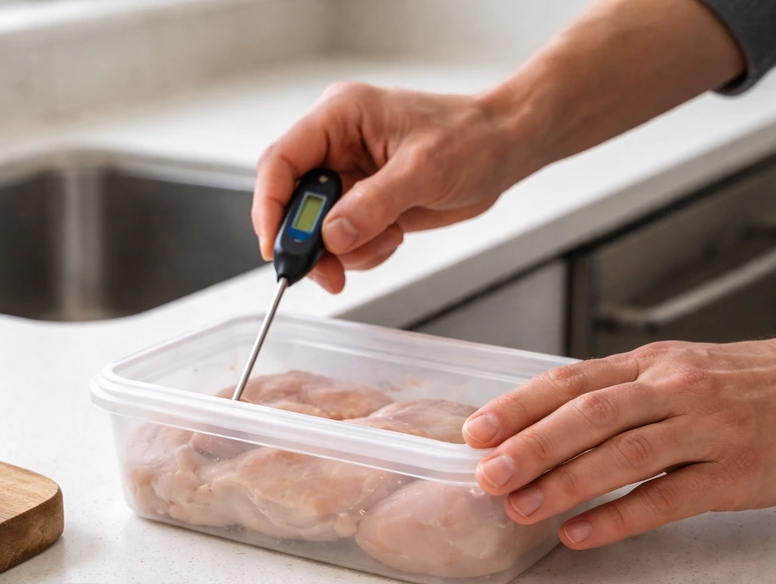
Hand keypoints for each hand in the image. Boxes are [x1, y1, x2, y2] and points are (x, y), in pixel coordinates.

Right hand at [251, 83, 519, 292]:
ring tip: (387, 240)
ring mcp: (349, 176)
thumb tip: (332, 236)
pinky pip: (343, 239)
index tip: (277, 249)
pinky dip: (362, 252)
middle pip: (291, 202)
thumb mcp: (424, 170)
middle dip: (308, 242)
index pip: (280, 163)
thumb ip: (374, 205)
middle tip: (328, 274)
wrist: (504, 148)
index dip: (271, 208)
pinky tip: (393, 236)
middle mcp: (336, 145)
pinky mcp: (364, 202)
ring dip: (344, 251)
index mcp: (338, 117)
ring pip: (316, 228)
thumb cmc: (472, 138)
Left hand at [461, 331, 775, 549]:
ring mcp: (705, 431)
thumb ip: (616, 391)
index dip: (520, 406)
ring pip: (624, 454)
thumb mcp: (674, 369)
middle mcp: (672, 390)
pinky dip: (618, 517)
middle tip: (486, 474)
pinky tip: (580, 533)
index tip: (476, 431)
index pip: (571, 381)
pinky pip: (667, 498)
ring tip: (520, 508)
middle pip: (589, 415)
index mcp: (649, 365)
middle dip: (531, 446)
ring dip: (565, 483)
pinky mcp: (734, 474)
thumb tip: (543, 421)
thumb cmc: (741, 382)